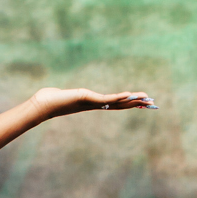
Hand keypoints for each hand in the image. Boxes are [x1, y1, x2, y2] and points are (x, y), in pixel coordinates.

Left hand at [30, 88, 156, 118]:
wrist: (43, 104)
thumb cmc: (51, 99)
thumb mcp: (66, 95)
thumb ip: (70, 94)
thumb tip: (64, 92)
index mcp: (93, 104)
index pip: (116, 104)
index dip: (130, 103)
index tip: (143, 103)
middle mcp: (95, 105)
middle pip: (121, 104)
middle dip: (137, 104)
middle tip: (153, 104)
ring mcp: (93, 103)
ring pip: (117, 102)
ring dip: (133, 101)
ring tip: (147, 100)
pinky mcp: (88, 99)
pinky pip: (107, 99)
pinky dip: (119, 97)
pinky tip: (130, 95)